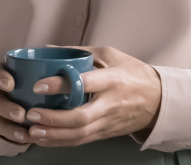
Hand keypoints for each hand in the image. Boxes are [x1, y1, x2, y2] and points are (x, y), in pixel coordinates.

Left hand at [0, 46, 161, 147]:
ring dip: (54, 135)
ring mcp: (108, 122)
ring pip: (79, 134)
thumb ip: (80, 52)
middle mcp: (111, 103)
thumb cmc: (133, 73)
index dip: (61, 86)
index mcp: (113, 80)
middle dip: (54, 118)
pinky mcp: (105, 133)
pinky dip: (60, 142)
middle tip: (32, 113)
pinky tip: (43, 139)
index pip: (85, 84)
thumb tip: (49, 49)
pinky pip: (81, 141)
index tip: (39, 85)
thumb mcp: (111, 55)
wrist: (158, 100)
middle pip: (81, 117)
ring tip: (32, 131)